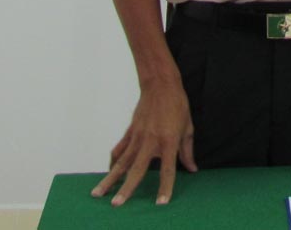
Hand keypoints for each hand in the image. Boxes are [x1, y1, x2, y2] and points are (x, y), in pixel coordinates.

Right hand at [91, 77, 196, 206]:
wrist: (161, 84)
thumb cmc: (178, 105)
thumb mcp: (187, 127)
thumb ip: (187, 150)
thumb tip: (192, 169)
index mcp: (169, 141)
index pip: (167, 169)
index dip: (165, 187)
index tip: (160, 203)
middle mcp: (151, 141)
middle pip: (137, 170)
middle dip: (127, 188)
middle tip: (117, 205)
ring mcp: (138, 136)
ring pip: (122, 161)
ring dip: (111, 178)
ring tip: (99, 193)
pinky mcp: (130, 131)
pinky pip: (120, 149)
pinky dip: (113, 160)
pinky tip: (109, 170)